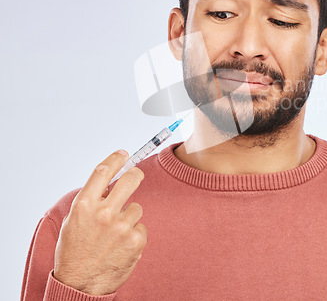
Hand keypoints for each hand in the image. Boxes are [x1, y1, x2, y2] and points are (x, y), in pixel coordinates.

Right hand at [53, 150, 146, 295]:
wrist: (79, 285)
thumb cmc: (75, 252)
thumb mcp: (73, 221)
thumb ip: (90, 201)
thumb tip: (108, 183)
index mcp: (84, 205)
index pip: (103, 171)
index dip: (116, 159)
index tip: (124, 153)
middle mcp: (104, 213)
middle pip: (130, 179)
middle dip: (136, 174)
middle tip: (137, 175)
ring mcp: (121, 226)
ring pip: (137, 207)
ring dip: (130, 217)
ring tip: (115, 234)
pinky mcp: (135, 240)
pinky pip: (141, 227)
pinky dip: (134, 234)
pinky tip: (121, 245)